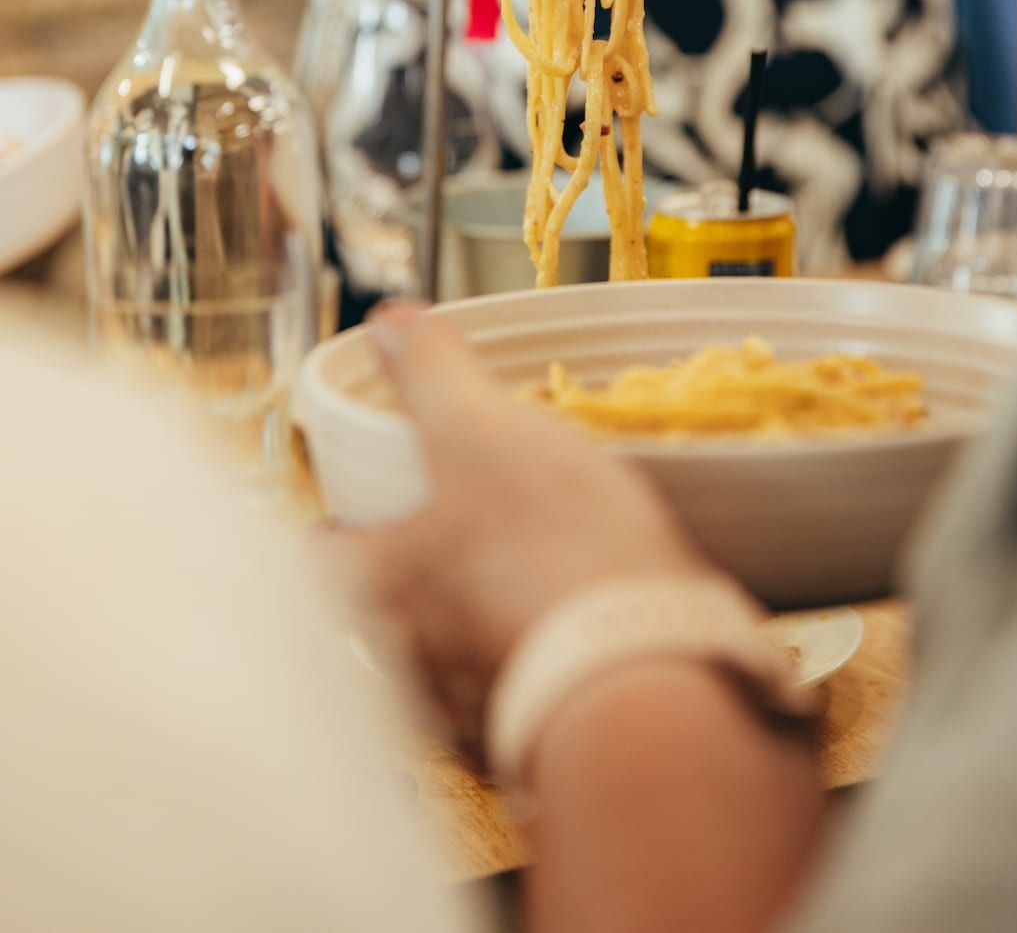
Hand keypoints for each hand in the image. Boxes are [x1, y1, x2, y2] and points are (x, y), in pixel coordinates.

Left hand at [327, 304, 710, 757]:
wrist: (646, 667)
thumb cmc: (547, 544)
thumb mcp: (482, 429)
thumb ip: (432, 373)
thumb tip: (390, 321)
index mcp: (378, 583)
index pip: (320, 557)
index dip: (335, 531)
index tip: (353, 517)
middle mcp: (405, 663)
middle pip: (378, 624)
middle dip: (408, 595)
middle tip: (453, 552)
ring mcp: (468, 718)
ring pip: (447, 673)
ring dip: (472, 640)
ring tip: (522, 595)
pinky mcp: (537, 745)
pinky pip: (518, 706)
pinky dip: (534, 675)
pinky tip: (572, 641)